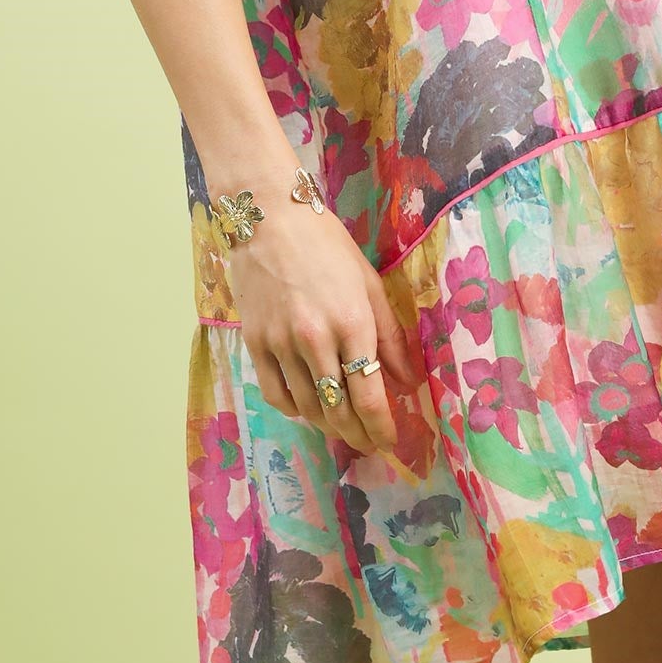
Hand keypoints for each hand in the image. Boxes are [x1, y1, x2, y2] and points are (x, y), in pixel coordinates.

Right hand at [225, 203, 418, 456]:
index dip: (381, 428)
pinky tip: (307, 409)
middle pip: (338, 411)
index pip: (369, 396)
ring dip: (328, 427)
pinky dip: (294, 410)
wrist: (269, 219)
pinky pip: (275, 394)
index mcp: (352, 323)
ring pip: (307, 408)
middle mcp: (316, 341)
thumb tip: (406, 381)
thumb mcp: (369, 284)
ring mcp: (281, 344)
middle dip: (358, 435)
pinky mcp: (255, 343)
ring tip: (342, 429)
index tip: (390, 441)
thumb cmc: (327, 245)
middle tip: (369, 443)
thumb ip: (390, 336)